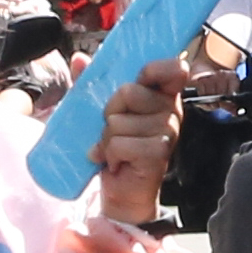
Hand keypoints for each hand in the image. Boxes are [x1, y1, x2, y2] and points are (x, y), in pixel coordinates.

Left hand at [91, 71, 178, 221]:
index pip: (172, 69)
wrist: (122, 194)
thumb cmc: (116, 150)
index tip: (140, 79)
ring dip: (107, 139)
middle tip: (115, 131)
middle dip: (110, 113)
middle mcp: (170, 111)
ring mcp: (167, 132)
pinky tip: (117, 163)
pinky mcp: (158, 153)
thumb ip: (93, 83)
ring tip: (115, 151)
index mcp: (162, 96)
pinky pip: (118, 143)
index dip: (153, 69)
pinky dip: (108, 154)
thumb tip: (79, 59)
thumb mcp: (102, 112)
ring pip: (118, 121)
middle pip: (128, 92)